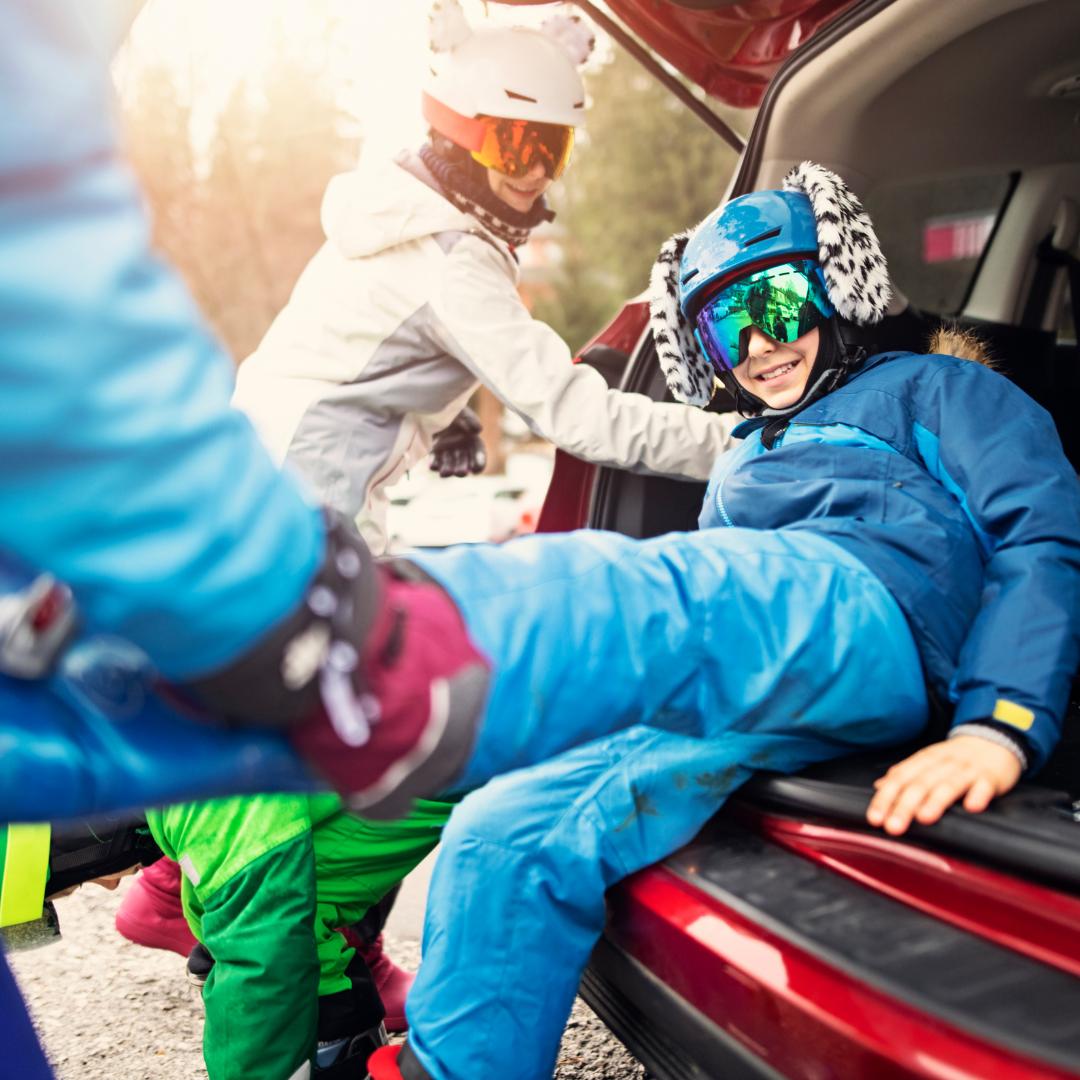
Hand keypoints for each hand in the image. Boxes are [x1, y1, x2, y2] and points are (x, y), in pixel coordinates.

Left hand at [430, 406, 486, 477]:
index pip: (478, 452)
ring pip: (450, 464)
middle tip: (461, 472)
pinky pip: (436, 460)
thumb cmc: (451, 408)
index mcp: (472, 439)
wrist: (432, 406)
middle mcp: (461, 448)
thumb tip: (478, 430)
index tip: (476, 469)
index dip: (479, 461)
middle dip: (462, 468)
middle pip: (464, 462)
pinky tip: (432, 466)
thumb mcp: (461, 411)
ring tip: (445, 473)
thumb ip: (470, 419)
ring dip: (448, 470)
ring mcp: (448, 451)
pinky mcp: (435, 452)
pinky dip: (434, 464)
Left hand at [866, 735, 1022, 835]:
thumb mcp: (927, 761)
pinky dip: (978, 795)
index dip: (885, 798)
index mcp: (924, 760)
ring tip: (923, 818)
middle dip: (904, 806)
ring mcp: (967, 770)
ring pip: (949, 785)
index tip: (875, 819)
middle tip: (893, 827)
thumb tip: (879, 787)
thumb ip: (905, 775)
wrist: (992, 739)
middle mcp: (943, 763)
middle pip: (921, 784)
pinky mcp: (990, 777)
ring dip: (936, 801)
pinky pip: (984, 786)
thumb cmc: (955, 758)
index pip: (900, 778)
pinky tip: (972, 807)